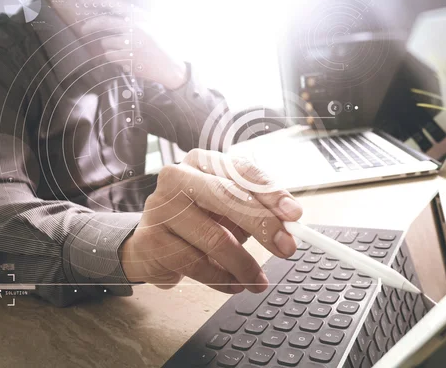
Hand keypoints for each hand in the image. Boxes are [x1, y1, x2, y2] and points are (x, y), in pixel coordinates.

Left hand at [79, 13, 186, 88]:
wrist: (171, 67)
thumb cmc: (162, 46)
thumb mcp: (154, 26)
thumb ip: (137, 19)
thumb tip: (115, 15)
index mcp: (141, 18)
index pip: (117, 5)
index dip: (102, 3)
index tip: (92, 3)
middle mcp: (135, 29)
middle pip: (104, 22)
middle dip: (90, 25)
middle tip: (84, 28)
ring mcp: (130, 44)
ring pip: (105, 42)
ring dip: (109, 47)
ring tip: (123, 51)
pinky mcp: (127, 59)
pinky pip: (109, 56)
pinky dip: (114, 58)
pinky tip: (125, 60)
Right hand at [119, 149, 302, 293]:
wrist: (152, 245)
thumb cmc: (198, 222)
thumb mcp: (229, 210)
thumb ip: (257, 211)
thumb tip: (289, 226)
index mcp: (201, 162)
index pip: (242, 171)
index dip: (271, 193)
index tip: (294, 214)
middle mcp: (177, 177)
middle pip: (227, 197)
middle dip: (264, 226)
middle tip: (287, 248)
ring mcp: (160, 207)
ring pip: (214, 238)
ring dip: (244, 265)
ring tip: (257, 281)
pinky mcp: (151, 240)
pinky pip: (196, 264)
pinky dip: (221, 280)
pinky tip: (232, 284)